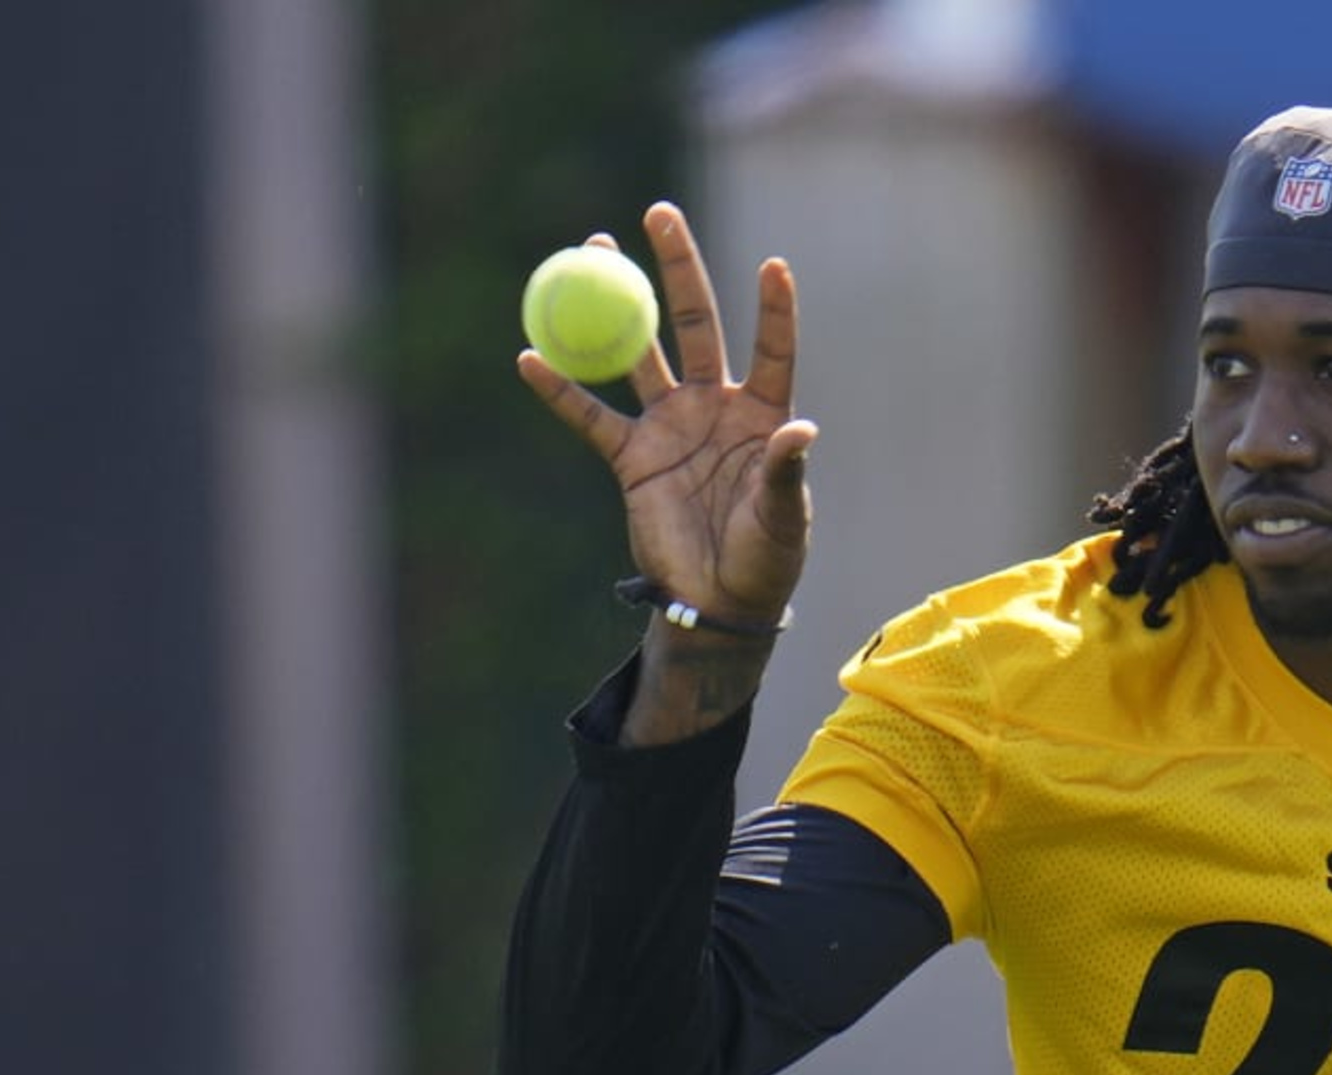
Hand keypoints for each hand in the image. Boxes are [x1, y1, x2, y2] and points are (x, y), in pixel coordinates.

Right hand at [517, 202, 816, 706]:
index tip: (774, 264)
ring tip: (596, 244)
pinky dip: (559, 389)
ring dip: (618, 303)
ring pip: (638, 351)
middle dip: (678, 269)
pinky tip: (530, 356)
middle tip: (660, 213)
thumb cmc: (767, 561)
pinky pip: (589, 415)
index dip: (773, 310)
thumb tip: (802, 429)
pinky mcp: (631, 458)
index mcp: (762, 415)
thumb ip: (787, 472)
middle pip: (694, 324)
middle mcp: (713, 407)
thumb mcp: (784, 519)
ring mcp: (669, 427)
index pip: (770, 350)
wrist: (718, 604)